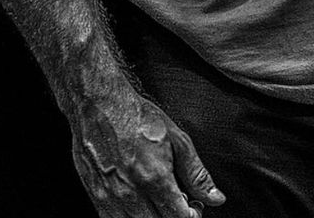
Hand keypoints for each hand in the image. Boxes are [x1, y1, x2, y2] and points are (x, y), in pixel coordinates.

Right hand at [71, 87, 225, 216]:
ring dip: (152, 217)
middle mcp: (131, 195)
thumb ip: (196, 174)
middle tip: (177, 202)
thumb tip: (216, 198)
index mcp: (155, 179)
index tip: (193, 206)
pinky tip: (138, 200)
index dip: (191, 215)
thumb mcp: (177, 139)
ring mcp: (110, 200)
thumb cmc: (138, 117)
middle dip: (173, 217)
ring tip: (157, 199)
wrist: (101, 106)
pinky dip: (131, 217)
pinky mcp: (96, 199)